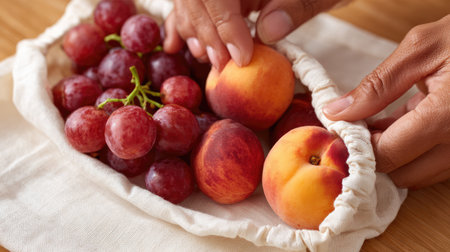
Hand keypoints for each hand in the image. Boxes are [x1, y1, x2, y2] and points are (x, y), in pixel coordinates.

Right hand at [163, 0, 339, 70]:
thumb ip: (298, 6)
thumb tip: (267, 32)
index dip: (224, 23)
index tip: (241, 57)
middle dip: (207, 32)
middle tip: (222, 66)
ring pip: (189, 1)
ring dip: (194, 31)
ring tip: (207, 59)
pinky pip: (190, 4)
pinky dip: (183, 24)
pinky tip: (175, 44)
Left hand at [323, 15, 449, 188]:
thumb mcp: (419, 51)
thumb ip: (376, 86)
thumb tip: (337, 111)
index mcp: (448, 116)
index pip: (389, 155)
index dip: (360, 146)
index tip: (344, 130)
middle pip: (402, 174)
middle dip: (376, 154)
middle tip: (360, 127)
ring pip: (419, 173)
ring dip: (394, 154)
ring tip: (379, 123)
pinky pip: (434, 162)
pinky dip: (412, 149)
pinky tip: (399, 123)